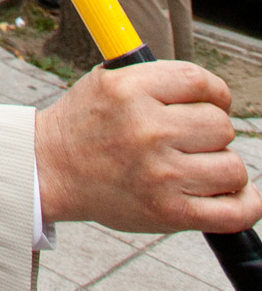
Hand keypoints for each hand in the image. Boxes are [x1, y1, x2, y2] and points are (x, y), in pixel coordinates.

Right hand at [35, 60, 260, 231]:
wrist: (49, 171)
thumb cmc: (85, 126)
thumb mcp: (109, 82)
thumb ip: (158, 79)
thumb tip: (212, 89)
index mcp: (131, 91)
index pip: (202, 82)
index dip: (215, 94)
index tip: (209, 104)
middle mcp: (147, 130)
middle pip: (222, 125)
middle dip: (211, 132)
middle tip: (186, 141)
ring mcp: (160, 174)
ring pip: (233, 166)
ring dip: (222, 167)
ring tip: (196, 168)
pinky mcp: (170, 212)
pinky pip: (236, 211)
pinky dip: (244, 204)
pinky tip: (230, 194)